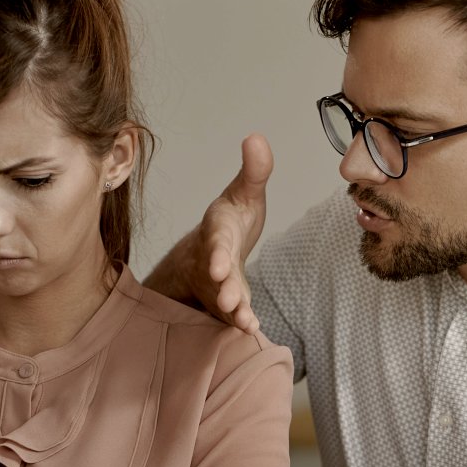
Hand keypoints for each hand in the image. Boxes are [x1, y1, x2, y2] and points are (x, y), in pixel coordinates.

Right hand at [194, 134, 272, 332]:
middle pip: (217, 276)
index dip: (217, 254)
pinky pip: (233, 315)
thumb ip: (254, 171)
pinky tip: (252, 329)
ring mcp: (220, 285)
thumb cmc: (231, 222)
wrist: (210, 255)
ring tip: (243, 321)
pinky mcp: (230, 304)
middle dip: (223, 287)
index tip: (218, 266)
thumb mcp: (244, 194)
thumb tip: (256, 137)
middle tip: (227, 300)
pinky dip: (241, 322)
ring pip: (224, 300)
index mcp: (218, 231)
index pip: (216, 242)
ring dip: (233, 310)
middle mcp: (215, 260)